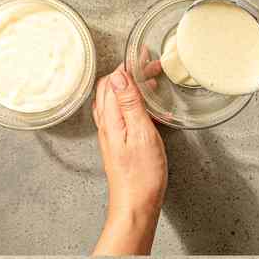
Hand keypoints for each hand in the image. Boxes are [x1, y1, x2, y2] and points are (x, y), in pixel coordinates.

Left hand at [94, 63, 166, 236]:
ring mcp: (112, 135)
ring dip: (131, 87)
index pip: (113, 81)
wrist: (135, 204)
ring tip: (150, 81)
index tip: (144, 55)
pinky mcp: (119, 144)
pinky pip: (121, 114)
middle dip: (130, 73)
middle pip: (112, 88)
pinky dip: (132, 103)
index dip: (128, 65)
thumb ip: (129, 103)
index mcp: (111, 118)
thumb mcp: (141, 133)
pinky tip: (146, 109)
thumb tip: (120, 75)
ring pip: (115, 101)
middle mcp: (107, 124)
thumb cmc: (141, 174)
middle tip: (151, 66)